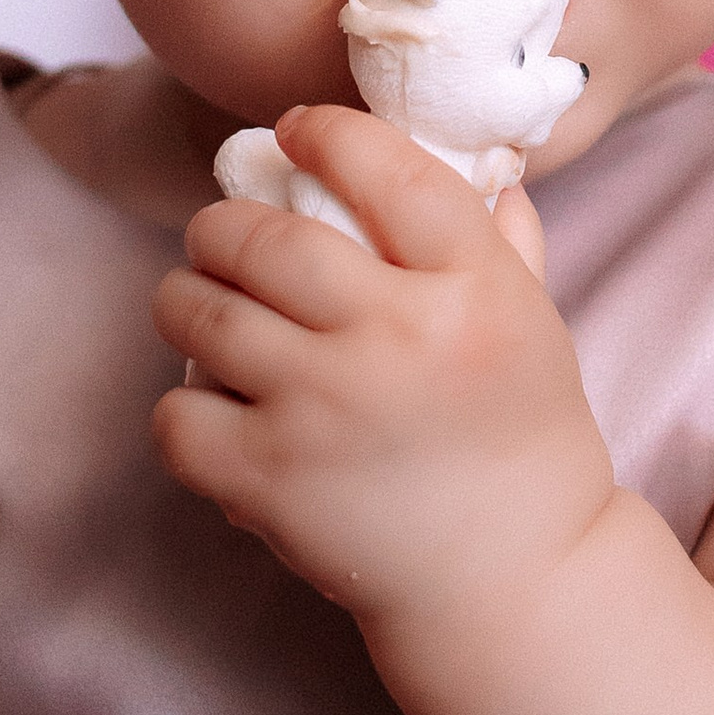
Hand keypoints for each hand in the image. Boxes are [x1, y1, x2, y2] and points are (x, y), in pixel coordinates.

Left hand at [152, 107, 616, 636]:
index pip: (389, 170)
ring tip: (197, 301)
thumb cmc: (525, 442)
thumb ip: (501, 242)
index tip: (298, 131)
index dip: (328, 134)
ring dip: (185, 295)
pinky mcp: (270, 481)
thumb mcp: (536, 326)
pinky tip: (211, 399)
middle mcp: (397, 339)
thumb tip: (482, 162)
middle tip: (221, 233)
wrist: (514, 583)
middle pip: (268, 238)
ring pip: (202, 312)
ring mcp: (325, 411)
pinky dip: (182, 403)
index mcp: (474, 290)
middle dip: (223, 223)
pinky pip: (178, 415)